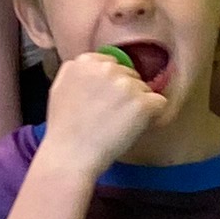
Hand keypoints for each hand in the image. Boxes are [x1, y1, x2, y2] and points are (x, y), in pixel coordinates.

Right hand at [41, 44, 165, 175]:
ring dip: (138, 105)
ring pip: (145, 89)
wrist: (70, 156)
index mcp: (85, 61)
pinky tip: (133, 128)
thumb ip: (80, 73)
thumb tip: (98, 68)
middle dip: (126, 93)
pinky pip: (159, 104)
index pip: (112, 63)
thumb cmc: (64, 130)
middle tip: (110, 116)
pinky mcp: (142, 103)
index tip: (104, 101)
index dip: (111, 84)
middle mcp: (106, 67)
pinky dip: (152, 117)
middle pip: (130, 75)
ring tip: (117, 125)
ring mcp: (126, 85)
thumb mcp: (60, 88)